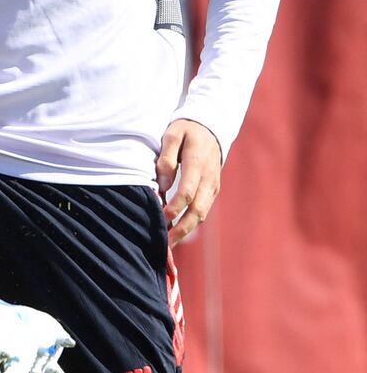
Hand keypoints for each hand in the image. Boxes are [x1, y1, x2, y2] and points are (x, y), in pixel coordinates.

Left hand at [156, 118, 221, 244]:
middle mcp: (208, 179)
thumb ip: (166, 158)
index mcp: (197, 163)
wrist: (210, 128)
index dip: (174, 207)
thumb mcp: (173, 134)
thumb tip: (163, 185)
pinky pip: (202, 211)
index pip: (187, 191)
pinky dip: (191, 224)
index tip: (161, 218)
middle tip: (165, 244)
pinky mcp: (212, 191)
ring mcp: (212, 186)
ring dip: (185, 231)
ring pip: (201, 214)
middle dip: (181, 229)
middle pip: (197, 210)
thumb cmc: (186, 130)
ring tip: (168, 244)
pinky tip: (176, 232)